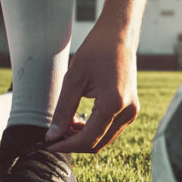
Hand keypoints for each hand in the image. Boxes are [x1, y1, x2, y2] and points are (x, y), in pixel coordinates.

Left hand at [46, 26, 139, 152]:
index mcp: (114, 103)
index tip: (49, 144)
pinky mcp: (131, 110)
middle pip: (97, 143)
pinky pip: (110, 130)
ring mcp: (132, 112)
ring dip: (83, 138)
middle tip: (54, 136)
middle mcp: (127, 111)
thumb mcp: (73, 80)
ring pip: (104, 139)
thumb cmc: (96, 51)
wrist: (119, 36)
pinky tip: (78, 122)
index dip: (67, 145)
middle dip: (74, 143)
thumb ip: (63, 110)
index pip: (88, 138)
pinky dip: (93, 131)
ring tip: (64, 126)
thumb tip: (52, 136)